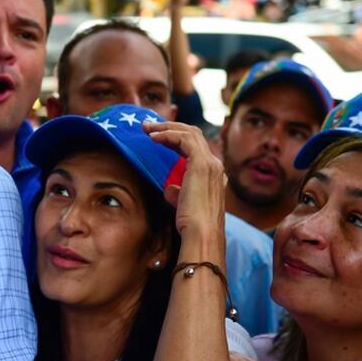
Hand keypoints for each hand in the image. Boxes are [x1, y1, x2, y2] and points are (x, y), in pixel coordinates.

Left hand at [145, 121, 225, 239]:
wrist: (201, 234)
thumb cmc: (192, 226)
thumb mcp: (183, 205)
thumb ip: (178, 194)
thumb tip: (170, 189)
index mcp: (212, 174)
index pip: (195, 146)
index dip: (175, 137)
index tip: (156, 137)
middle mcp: (215, 165)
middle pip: (193, 133)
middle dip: (170, 126)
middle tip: (148, 126)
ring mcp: (210, 163)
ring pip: (189, 132)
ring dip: (166, 127)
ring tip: (146, 128)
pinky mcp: (201, 164)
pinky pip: (184, 139)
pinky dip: (168, 134)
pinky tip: (153, 138)